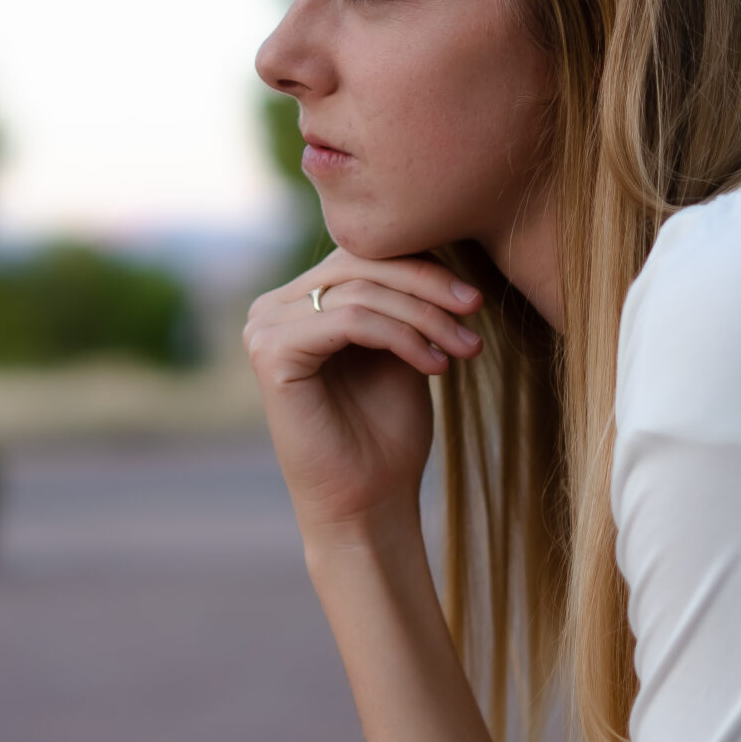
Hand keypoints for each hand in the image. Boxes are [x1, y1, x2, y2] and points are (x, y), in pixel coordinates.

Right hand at [244, 249, 483, 543]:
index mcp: (297, 301)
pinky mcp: (270, 352)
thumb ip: (404, 295)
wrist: (368, 504)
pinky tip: (435, 366)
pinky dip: (403, 336)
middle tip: (476, 311)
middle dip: (428, 286)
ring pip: (362, 290)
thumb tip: (438, 236)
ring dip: (425, 316)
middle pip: (361, 264)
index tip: (475, 301)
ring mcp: (264, 327)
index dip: (423, 268)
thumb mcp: (403, 346)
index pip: (362, 255)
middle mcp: (271, 307)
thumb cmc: (386, 432)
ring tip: (466, 349)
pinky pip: (350, 320)